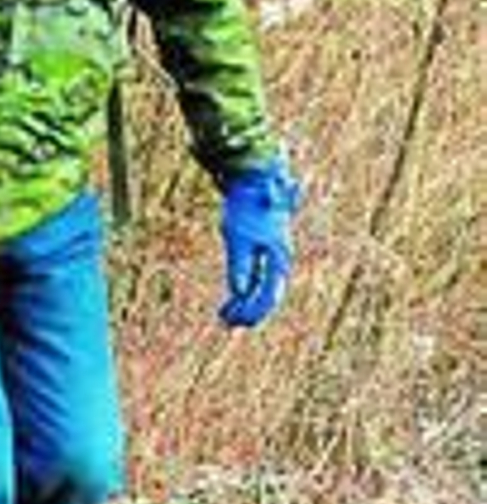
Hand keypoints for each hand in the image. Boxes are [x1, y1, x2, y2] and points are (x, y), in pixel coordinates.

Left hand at [218, 154, 301, 327]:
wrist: (252, 181)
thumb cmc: (246, 207)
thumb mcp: (238, 237)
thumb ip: (240, 264)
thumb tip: (240, 291)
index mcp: (278, 258)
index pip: (268, 294)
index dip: (253, 310)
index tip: (235, 321)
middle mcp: (278, 260)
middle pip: (266, 294)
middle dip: (248, 311)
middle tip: (226, 322)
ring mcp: (270, 255)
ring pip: (261, 287)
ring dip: (244, 303)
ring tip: (225, 316)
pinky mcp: (260, 249)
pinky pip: (255, 277)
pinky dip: (243, 289)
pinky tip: (231, 298)